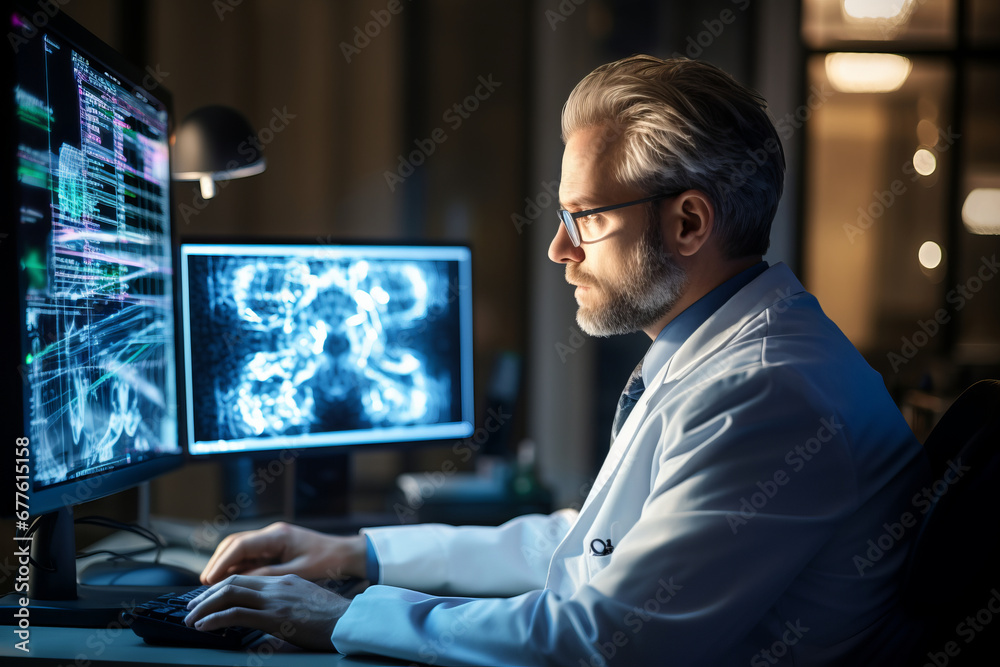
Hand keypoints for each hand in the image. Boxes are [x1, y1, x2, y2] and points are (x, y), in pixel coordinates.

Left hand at [184, 574, 348, 650]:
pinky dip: (215, 618)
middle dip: (207, 595)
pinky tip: (204, 626)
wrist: (351, 621)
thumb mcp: (306, 608)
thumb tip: (266, 631)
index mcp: (285, 581)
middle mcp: (277, 585)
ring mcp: (275, 598)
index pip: (246, 578)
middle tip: (191, 607)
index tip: (208, 599)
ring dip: (205, 606)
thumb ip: (285, 612)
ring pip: (229, 593)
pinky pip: (236, 613)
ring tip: (191, 618)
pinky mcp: (274, 615)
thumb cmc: (334, 620)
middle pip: (233, 581)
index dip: (222, 587)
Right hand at [200, 521, 366, 584]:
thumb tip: (242, 581)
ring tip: (212, 585)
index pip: (240, 545)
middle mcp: (272, 534)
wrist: (346, 554)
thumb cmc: (328, 562)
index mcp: (278, 536)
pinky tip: (231, 581)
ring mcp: (272, 539)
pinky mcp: (274, 547)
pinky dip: (237, 566)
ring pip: (239, 549)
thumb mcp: (299, 572)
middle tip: (204, 584)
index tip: (208, 580)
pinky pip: (250, 555)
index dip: (221, 563)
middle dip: (217, 562)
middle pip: (234, 544)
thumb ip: (270, 575)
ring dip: (225, 564)